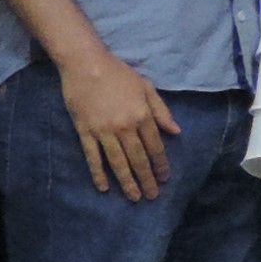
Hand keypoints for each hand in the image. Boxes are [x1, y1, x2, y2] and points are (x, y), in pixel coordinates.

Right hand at [57, 50, 179, 198]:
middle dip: (147, 179)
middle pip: (138, 159)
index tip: (164, 178)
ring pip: (117, 162)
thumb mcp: (146, 87)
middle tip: (152, 196)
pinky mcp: (84, 131)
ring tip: (134, 197)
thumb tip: (175, 131)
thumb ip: (161, 111)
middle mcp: (125, 127)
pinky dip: (98, 173)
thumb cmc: (118, 73)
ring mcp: (103, 131)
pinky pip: (92, 156)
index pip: (155, 147)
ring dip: (127, 181)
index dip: (161, 164)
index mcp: (142, 116)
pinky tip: (104, 187)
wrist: (85, 64)